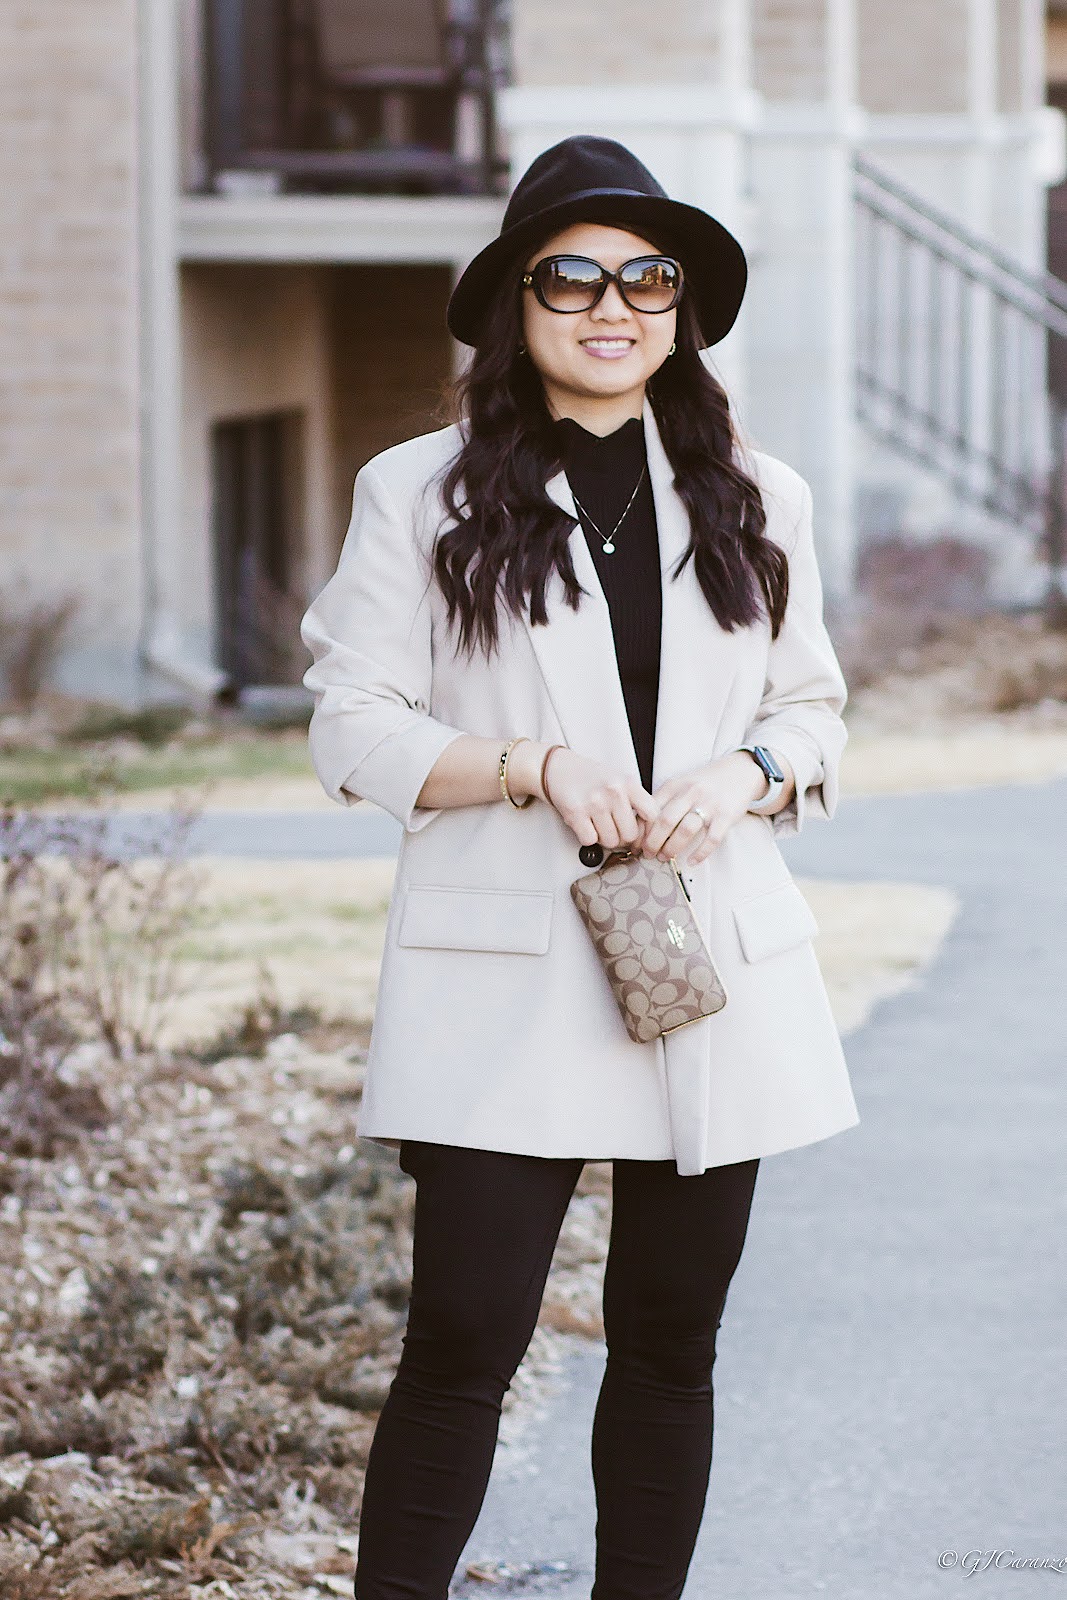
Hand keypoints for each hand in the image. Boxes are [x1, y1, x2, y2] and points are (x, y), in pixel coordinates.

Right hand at [541, 747, 661, 852]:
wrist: (560, 768)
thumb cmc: (593, 778)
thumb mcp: (620, 781)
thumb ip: (636, 802)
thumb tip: (647, 834)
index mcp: (628, 783)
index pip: (652, 815)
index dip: (647, 829)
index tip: (640, 832)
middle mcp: (614, 792)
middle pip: (630, 834)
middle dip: (622, 837)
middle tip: (614, 830)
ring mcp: (594, 802)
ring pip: (610, 841)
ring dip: (604, 838)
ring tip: (598, 825)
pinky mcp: (576, 812)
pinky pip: (590, 840)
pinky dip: (587, 837)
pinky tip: (585, 825)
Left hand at [639, 752, 776, 865]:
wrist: (739, 772)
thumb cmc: (703, 783)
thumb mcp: (680, 784)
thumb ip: (662, 800)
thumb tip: (639, 826)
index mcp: (674, 785)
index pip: (651, 809)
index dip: (641, 830)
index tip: (636, 844)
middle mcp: (690, 793)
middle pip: (665, 821)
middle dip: (652, 842)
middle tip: (648, 854)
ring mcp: (709, 804)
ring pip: (685, 830)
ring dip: (672, 848)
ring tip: (665, 857)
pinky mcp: (726, 815)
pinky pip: (711, 839)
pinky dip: (700, 853)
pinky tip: (691, 861)